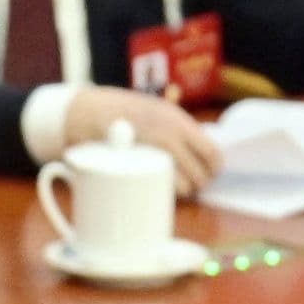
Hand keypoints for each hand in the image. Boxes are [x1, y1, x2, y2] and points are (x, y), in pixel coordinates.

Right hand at [61, 86, 222, 197]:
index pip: (211, 151)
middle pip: (199, 174)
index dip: (215, 167)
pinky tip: (159, 189)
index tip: (211, 173)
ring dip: (183, 192)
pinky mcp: (136, 169)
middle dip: (199, 184)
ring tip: (177, 190)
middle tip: (193, 186)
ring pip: (183, 186)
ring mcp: (152, 154)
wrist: (88, 112)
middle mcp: (168, 137)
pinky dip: (163, 194)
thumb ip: (177, 129)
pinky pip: (160, 189)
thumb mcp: (157, 110)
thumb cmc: (124, 112)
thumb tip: (202, 152)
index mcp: (177, 121)